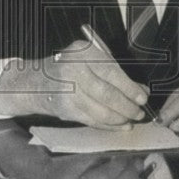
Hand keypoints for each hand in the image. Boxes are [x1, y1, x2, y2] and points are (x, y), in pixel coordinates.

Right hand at [0, 40, 148, 127]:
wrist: (35, 81)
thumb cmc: (69, 67)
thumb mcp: (88, 60)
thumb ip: (113, 72)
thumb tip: (141, 90)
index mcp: (82, 52)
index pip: (111, 72)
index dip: (129, 87)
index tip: (142, 97)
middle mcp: (72, 70)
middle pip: (107, 93)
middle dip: (127, 106)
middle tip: (139, 112)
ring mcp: (67, 92)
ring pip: (100, 110)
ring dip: (120, 119)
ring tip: (131, 120)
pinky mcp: (65, 110)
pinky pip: (92, 120)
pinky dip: (108, 125)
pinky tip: (119, 126)